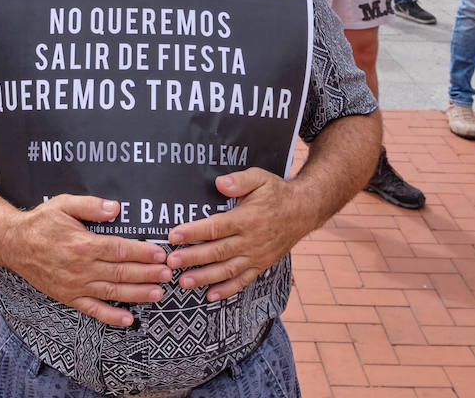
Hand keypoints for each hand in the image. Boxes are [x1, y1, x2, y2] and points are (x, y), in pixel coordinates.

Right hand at [1, 195, 171, 326]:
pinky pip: (93, 310)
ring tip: (159, 294)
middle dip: (148, 274)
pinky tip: (129, 320)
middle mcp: (81, 267)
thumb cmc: (40, 223)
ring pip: (113, 292)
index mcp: (83, 244)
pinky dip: (111, 317)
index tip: (160, 254)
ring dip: (138, 294)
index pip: (120, 249)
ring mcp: (75, 285)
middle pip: (121, 272)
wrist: (13, 244)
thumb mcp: (63, 204)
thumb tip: (115, 208)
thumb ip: (90, 205)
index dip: (142, 253)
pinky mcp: (69, 297)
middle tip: (169, 274)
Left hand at [165, 169, 310, 301]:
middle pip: (217, 252)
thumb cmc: (277, 193)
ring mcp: (256, 256)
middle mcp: (250, 240)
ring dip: (204, 277)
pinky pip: (243, 281)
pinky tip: (210, 296)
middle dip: (192, 258)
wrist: (304, 211)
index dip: (193, 232)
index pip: (215, 228)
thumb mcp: (260, 178)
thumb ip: (239, 180)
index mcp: (246, 219)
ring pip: (227, 270)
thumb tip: (220, 183)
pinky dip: (227, 290)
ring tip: (183, 282)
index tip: (173, 236)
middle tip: (170, 263)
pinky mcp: (261, 265)